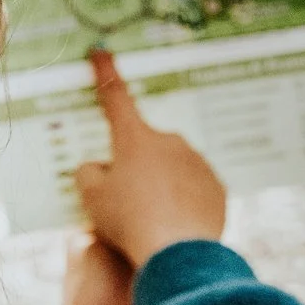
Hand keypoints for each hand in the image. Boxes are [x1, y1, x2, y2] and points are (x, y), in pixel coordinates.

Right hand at [71, 49, 226, 265]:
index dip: (104, 72)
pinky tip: (174, 226)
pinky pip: (193, 189)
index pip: (115, 97)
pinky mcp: (217, 187)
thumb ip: (87, 173)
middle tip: (125, 202)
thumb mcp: (90, 198)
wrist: (177, 253)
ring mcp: (197, 162)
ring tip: (151, 221)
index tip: (100, 50)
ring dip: (160, 186)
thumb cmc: (128, 221)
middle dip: (134, 167)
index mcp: (135, 138)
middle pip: (143, 148)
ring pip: (171, 169)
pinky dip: (183, 202)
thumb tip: (98, 167)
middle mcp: (169, 141)